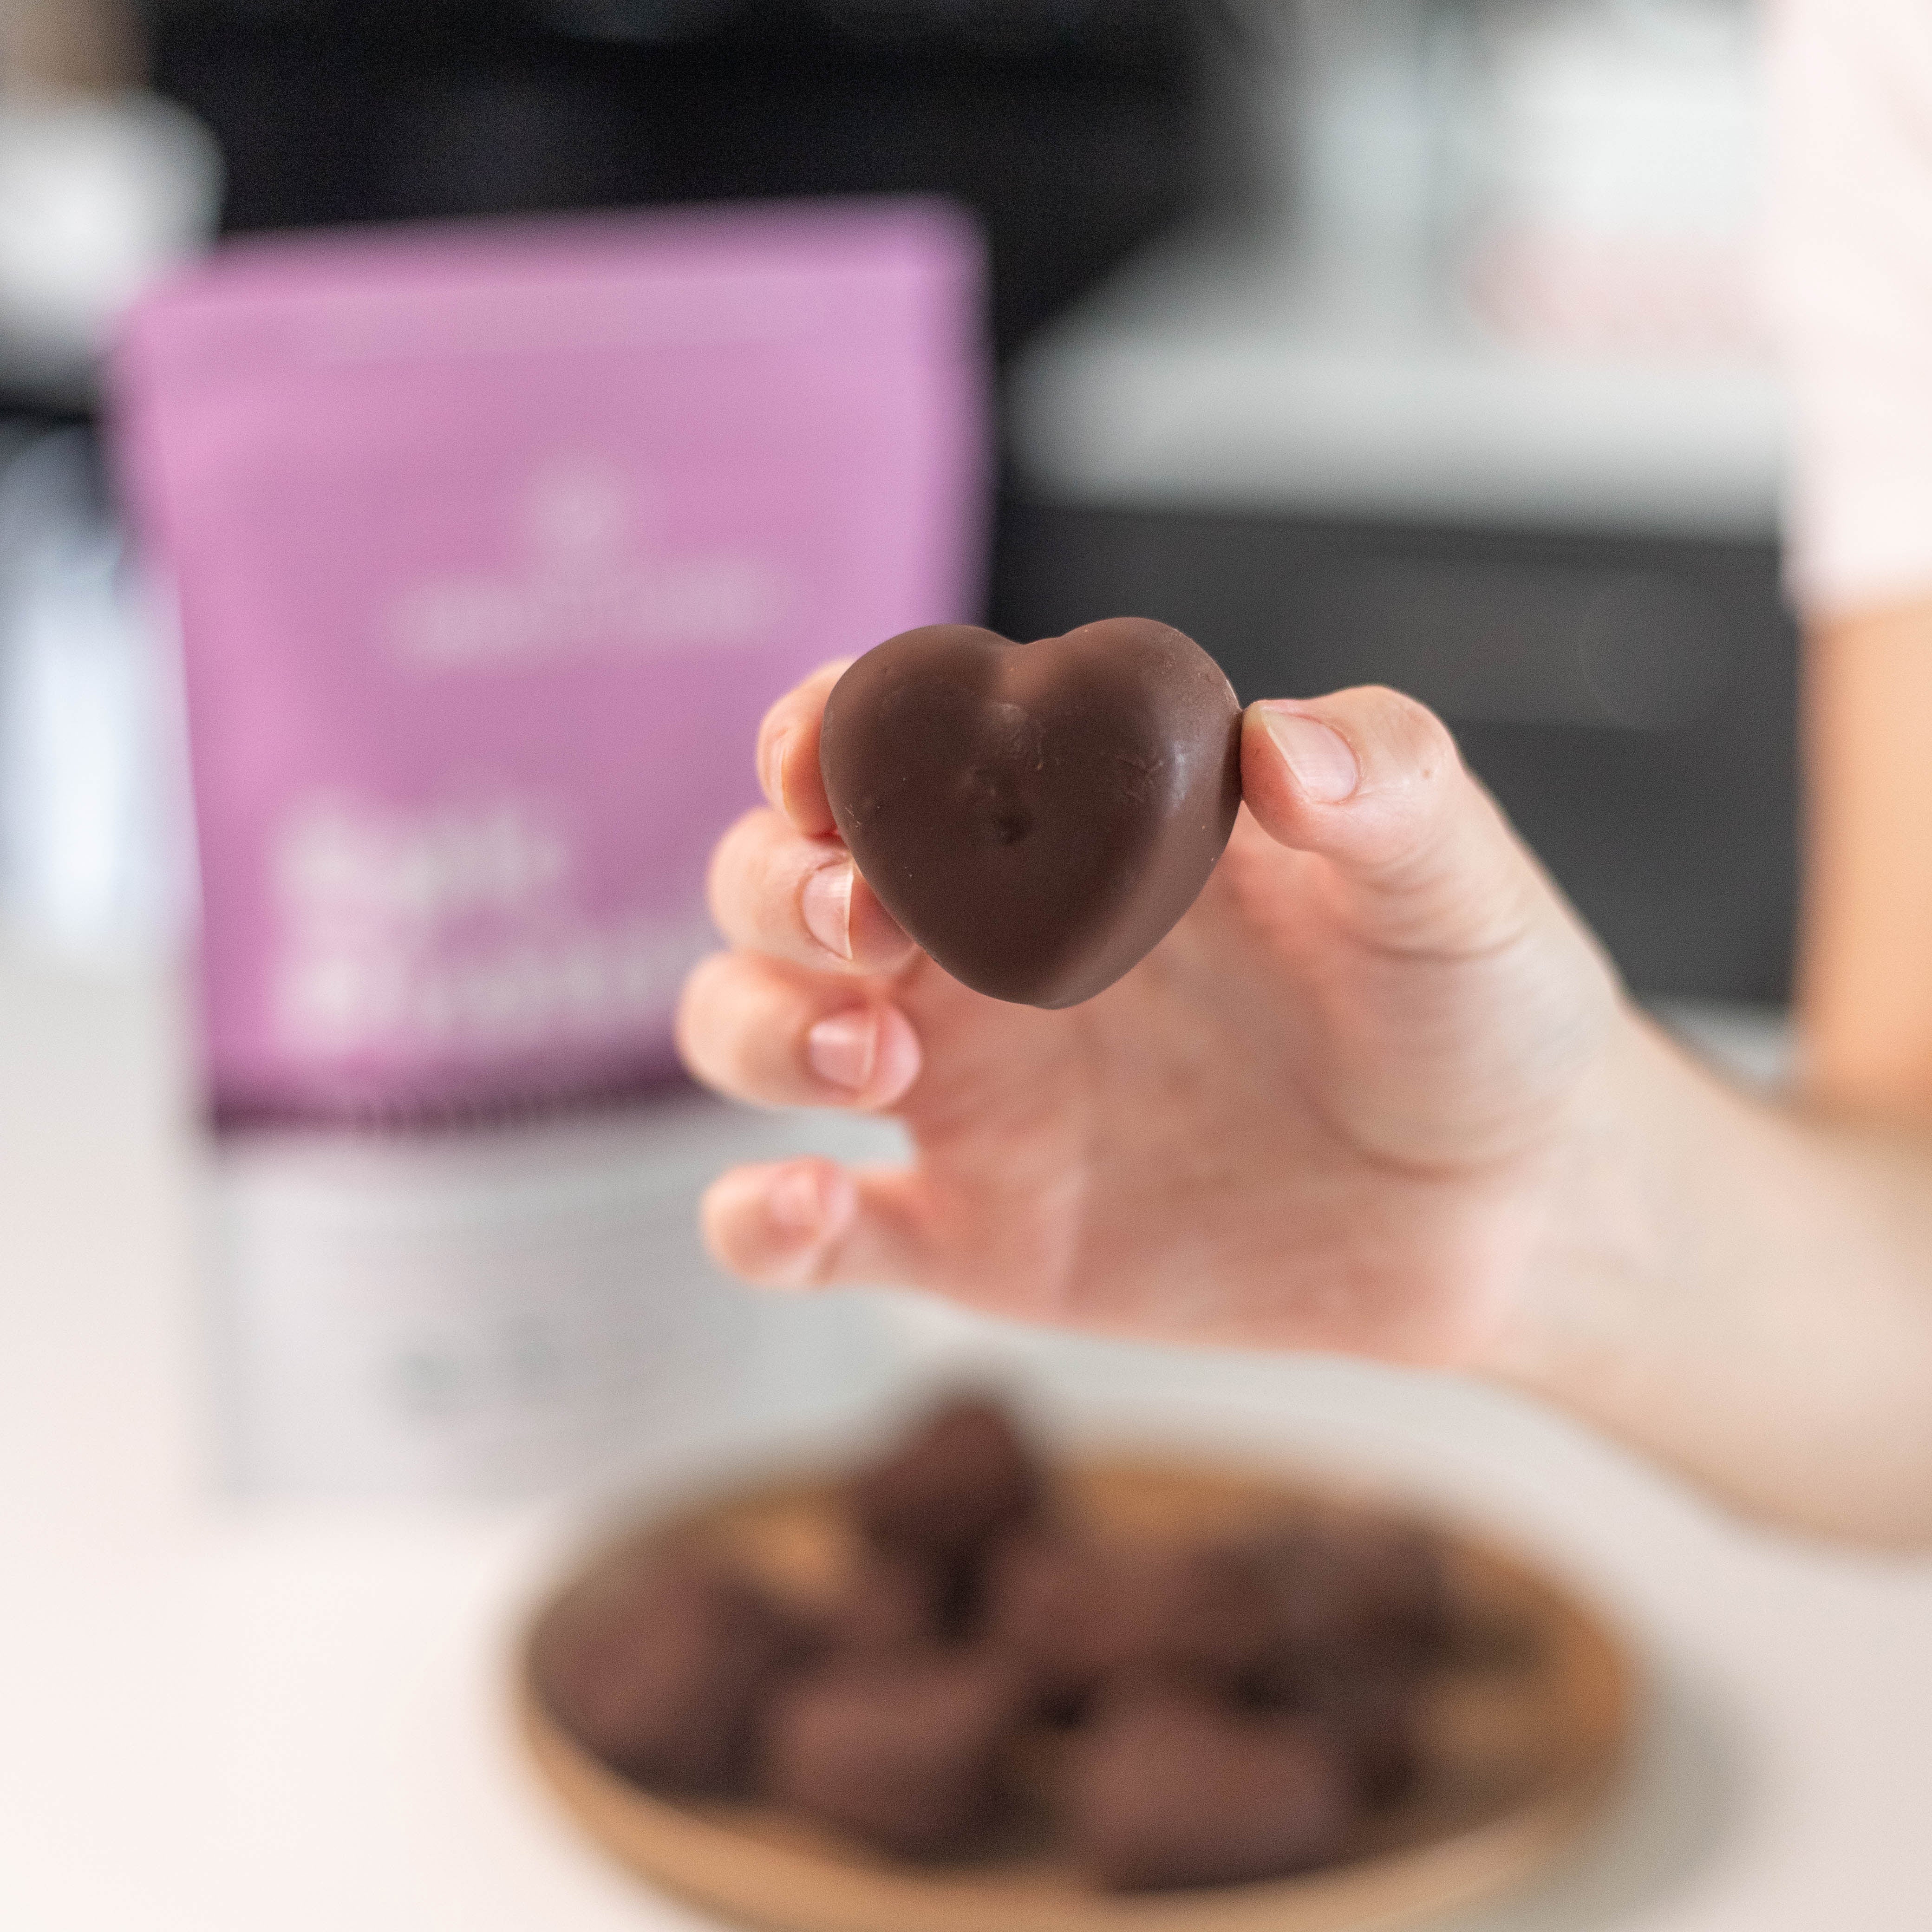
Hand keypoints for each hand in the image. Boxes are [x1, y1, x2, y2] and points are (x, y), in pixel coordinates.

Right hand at [676, 664, 1623, 1368]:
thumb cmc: (1474, 1008)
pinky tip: (801, 1213)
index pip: (896, 743)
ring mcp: (968, 1093)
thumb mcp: (1454, 885)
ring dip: (761, 1029)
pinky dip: (761, 1225)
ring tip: (876, 1061)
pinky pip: (816, 1232)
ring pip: (756, 1030)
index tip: (821, 760)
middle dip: (776, 883)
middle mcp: (987, 945)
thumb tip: (1280, 746)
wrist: (1512, 1205)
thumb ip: (1385, 788)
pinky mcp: (977, 1233)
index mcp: (1072, 826)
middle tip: (866, 923)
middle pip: (778, 878)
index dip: (824, 734)